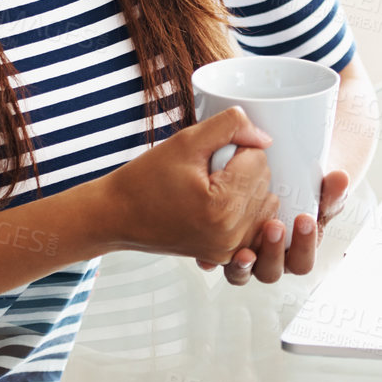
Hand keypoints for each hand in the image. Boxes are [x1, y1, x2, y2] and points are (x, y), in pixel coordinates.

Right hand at [94, 106, 278, 263]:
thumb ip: (229, 127)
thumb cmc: (143, 182)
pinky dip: (242, 209)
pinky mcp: (226, 254)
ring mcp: (230, 248)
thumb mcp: (185, 142)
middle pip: (264, 181)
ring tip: (210, 190)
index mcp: (224, 206)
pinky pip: (255, 223)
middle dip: (239, 169)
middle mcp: (232, 233)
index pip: (259, 158)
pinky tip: (216, 205)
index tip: (207, 157)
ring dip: (243, 189)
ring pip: (264, 201)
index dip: (233, 148)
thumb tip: (263, 137)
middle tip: (204, 173)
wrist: (118, 215)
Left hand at [201, 168, 352, 284]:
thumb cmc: (299, 193)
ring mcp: (244, 256)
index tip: (305, 218)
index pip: (302, 261)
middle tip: (274, 226)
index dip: (305, 244)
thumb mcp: (317, 192)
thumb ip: (330, 189)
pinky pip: (213, 261)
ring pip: (242, 273)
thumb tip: (341, 179)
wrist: (275, 182)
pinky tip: (207, 257)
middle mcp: (269, 260)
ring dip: (243, 264)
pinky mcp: (219, 249)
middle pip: (272, 271)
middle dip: (274, 250)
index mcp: (295, 252)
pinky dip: (210, 261)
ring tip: (244, 250)